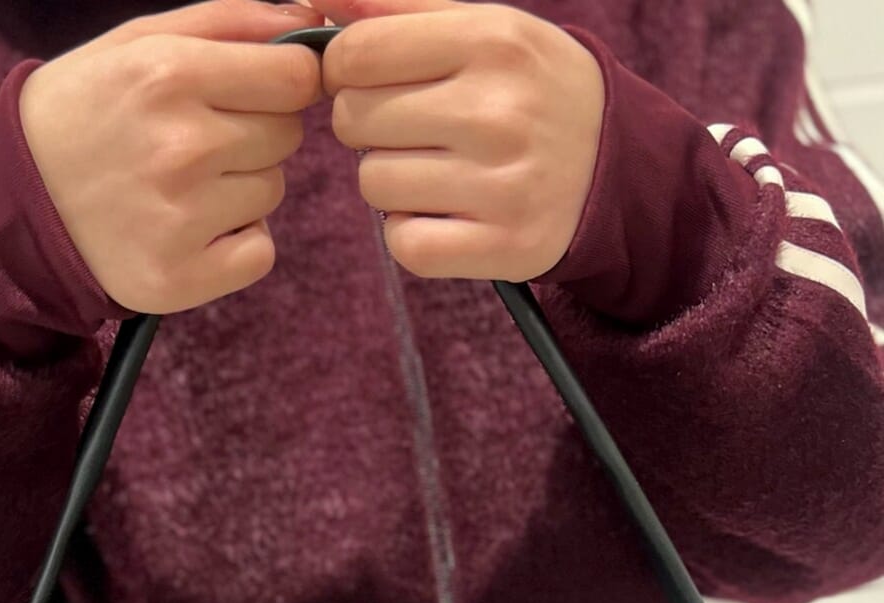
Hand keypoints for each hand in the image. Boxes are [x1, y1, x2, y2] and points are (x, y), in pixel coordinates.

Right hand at [18, 0, 325, 312]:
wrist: (16, 198)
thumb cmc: (87, 110)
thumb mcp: (139, 43)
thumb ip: (229, 21)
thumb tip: (310, 18)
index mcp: (168, 75)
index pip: (295, 79)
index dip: (284, 83)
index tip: (256, 92)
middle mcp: (178, 147)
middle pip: (287, 135)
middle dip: (255, 132)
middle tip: (195, 141)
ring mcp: (180, 219)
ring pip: (271, 191)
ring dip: (241, 187)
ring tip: (181, 184)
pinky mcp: (181, 278)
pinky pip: (260, 253)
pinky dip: (237, 244)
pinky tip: (190, 229)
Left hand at [307, 0, 604, 281]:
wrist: (620, 167)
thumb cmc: (532, 89)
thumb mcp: (484, 29)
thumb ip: (399, 9)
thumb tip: (315, 0)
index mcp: (491, 41)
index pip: (357, 53)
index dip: (344, 70)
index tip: (368, 81)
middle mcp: (498, 111)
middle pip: (356, 120)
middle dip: (369, 126)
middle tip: (414, 130)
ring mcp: (503, 185)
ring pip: (375, 184)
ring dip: (390, 181)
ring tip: (436, 171)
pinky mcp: (504, 246)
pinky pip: (405, 245)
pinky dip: (410, 235)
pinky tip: (442, 216)